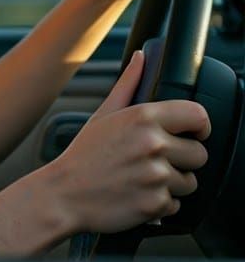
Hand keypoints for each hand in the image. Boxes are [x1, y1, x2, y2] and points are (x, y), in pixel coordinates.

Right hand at [49, 49, 210, 234]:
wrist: (62, 196)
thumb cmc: (83, 156)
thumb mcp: (104, 115)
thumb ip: (128, 84)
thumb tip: (140, 56)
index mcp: (144, 117)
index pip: (198, 116)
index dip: (200, 127)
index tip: (193, 134)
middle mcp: (153, 144)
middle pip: (199, 154)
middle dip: (182, 160)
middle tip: (155, 162)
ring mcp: (155, 176)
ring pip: (189, 182)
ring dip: (172, 184)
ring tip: (143, 180)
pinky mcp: (155, 204)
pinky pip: (176, 204)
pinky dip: (160, 204)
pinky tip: (138, 196)